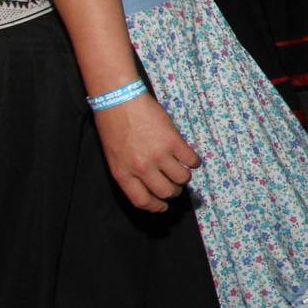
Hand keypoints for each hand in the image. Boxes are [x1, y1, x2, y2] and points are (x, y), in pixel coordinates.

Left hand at [94, 94, 199, 211]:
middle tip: (175, 186)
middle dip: (173, 191)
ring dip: (184, 177)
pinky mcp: (173, 141)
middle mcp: (141, 168)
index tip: (163, 206)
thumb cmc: (113, 126)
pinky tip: (191, 158)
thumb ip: (130, 172)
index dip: (156, 207)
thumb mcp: (114, 156)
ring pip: (182, 178)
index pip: (142, 201)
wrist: (120, 101)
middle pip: (166, 191)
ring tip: (182, 169)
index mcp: (123, 173)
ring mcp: (158, 155)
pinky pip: (191, 160)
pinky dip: (194, 162)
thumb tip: (149, 183)